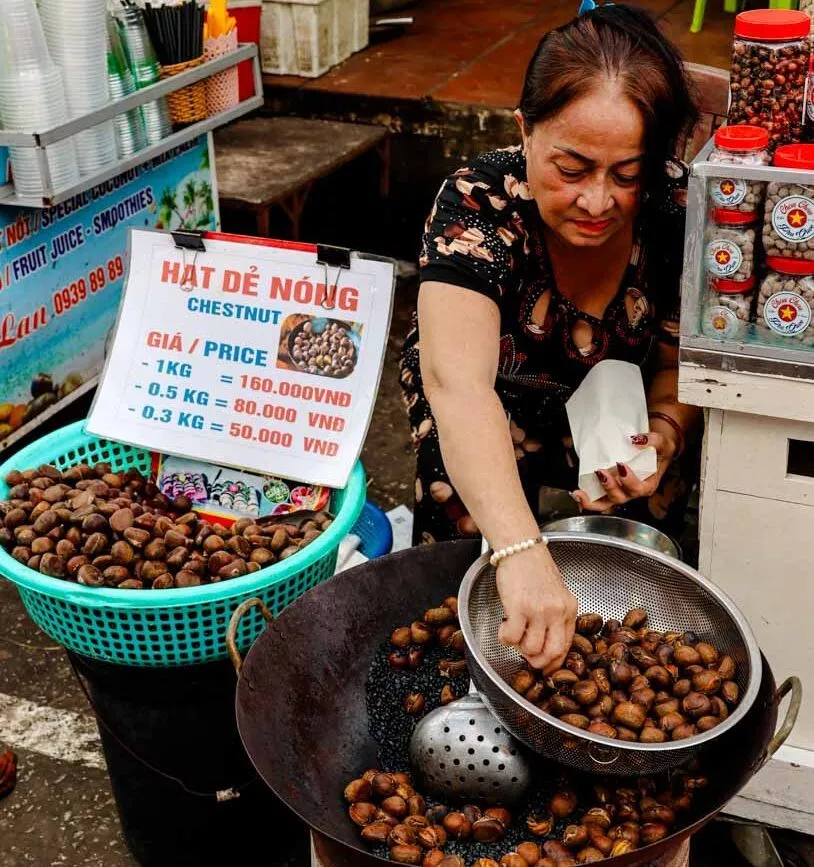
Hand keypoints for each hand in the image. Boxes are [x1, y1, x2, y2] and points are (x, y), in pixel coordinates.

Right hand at [496, 543, 577, 672]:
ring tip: (513, 633)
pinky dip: (505, 638)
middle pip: (552, 653)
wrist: (520, 548)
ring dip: (518, 646)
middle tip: (526, 656)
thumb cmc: (533, 568)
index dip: (553, 661)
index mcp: (569, 609)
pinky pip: (511, 637)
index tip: (543, 664)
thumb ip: (555, 615)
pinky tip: (503, 627)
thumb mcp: (555, 592)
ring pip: (531, 648)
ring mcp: (539, 610)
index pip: (566, 646)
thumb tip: (544, 643)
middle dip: (538, 662)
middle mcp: (557, 611)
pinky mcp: (519, 607)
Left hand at [571, 430, 677, 512]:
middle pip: (620, 497)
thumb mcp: (663, 443)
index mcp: (647, 484)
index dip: (630, 481)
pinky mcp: (608, 488)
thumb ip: (654, 440)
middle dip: (609, 487)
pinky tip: (577, 494)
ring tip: (580, 493)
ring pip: (606, 503)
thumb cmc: (658, 450)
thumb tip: (636, 440)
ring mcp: (619, 491)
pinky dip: (587, 500)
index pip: (639, 489)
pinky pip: (598, 499)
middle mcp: (632, 491)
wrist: (652, 448)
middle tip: (601, 473)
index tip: (622, 466)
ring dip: (592, 501)